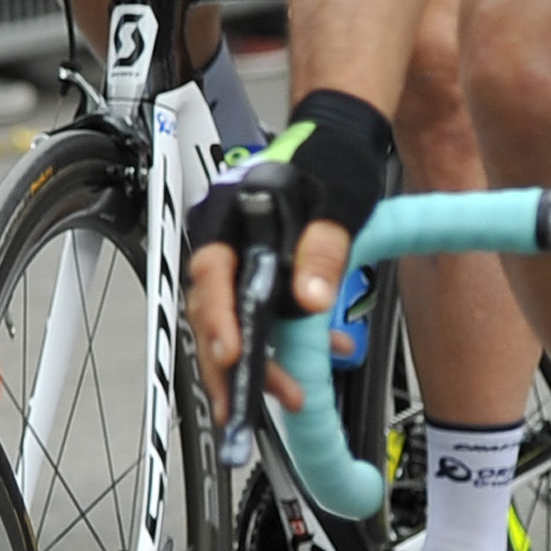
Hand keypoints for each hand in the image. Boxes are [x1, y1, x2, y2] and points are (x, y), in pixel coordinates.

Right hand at [177, 91, 395, 423]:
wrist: (340, 144)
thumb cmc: (331, 163)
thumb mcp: (336, 204)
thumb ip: (322, 250)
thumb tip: (310, 298)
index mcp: (231, 217)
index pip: (211, 273)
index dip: (218, 319)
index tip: (234, 354)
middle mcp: (225, 241)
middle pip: (211, 310)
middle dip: (226, 363)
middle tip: (241, 406)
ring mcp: (238, 261)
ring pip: (229, 320)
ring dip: (251, 362)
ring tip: (283, 395)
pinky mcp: (257, 275)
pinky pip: (256, 316)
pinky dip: (278, 343)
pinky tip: (313, 357)